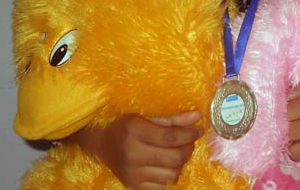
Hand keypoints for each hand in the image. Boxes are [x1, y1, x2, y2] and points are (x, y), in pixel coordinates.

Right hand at [68, 111, 201, 188]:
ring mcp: (133, 174)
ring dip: (179, 164)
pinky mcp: (134, 186)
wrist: (101, 144)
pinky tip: (165, 165)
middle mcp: (132, 154)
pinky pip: (163, 187)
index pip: (171, 137)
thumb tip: (197, 117)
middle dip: (188, 149)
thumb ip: (173, 119)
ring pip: (172, 175)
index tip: (198, 131)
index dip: (189, 135)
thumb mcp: (145, 117)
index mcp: (134, 131)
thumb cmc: (124, 126)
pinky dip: (168, 176)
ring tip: (175, 153)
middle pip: (175, 158)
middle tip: (188, 142)